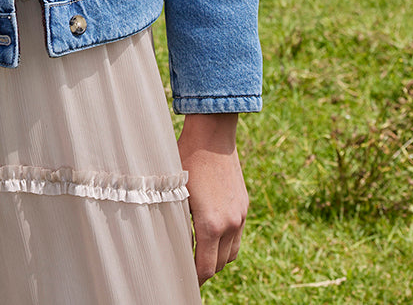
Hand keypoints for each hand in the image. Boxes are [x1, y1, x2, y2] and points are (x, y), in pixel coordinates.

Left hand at [177, 113, 247, 285]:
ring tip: (200, 254)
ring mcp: (240, 215)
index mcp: (211, 224)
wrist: (213, 134)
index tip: (182, 279)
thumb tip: (168, 242)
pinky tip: (211, 233)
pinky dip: (226, 241)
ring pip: (232, 252)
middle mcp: (230, 223)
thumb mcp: (173, 190)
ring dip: (218, 258)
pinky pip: (237, 234)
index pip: (206, 268)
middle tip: (188, 268)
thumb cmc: (186, 158)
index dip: (194, 278)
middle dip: (205, 269)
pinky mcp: (244, 205)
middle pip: (221, 264)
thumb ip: (173, 220)